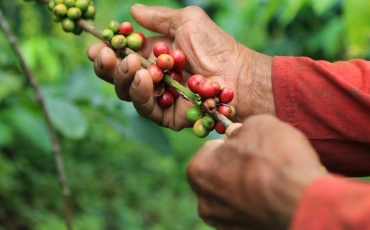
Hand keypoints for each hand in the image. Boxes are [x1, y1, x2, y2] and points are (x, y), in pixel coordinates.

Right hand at [87, 5, 274, 129]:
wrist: (237, 73)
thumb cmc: (215, 46)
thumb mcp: (186, 22)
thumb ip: (158, 18)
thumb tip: (132, 10)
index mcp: (154, 56)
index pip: (123, 55)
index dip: (107, 51)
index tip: (97, 45)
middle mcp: (153, 78)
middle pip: (119, 77)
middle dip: (108, 66)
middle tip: (107, 55)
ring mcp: (160, 97)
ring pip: (128, 93)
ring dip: (123, 78)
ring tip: (130, 64)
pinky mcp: (168, 115)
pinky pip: (146, 108)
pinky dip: (140, 94)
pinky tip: (142, 78)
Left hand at [186, 114, 326, 229]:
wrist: (300, 200)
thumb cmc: (276, 158)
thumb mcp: (258, 125)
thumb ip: (240, 130)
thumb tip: (237, 135)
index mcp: (198, 170)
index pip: (211, 150)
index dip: (230, 144)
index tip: (247, 145)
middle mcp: (205, 200)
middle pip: (218, 175)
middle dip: (234, 167)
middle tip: (258, 162)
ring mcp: (222, 222)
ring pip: (231, 197)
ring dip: (244, 188)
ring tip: (268, 181)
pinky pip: (245, 213)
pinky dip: (254, 206)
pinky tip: (271, 198)